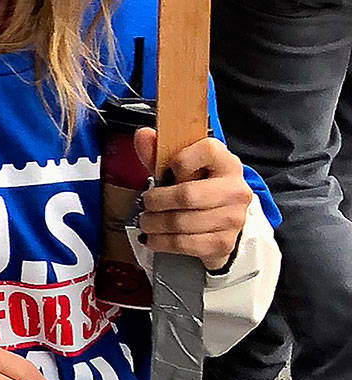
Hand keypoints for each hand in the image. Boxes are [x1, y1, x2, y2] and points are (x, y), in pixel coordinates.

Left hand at [135, 131, 252, 267]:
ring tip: (145, 221)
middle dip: (157, 201)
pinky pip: (187, 244)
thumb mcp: (177, 164)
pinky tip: (152, 239)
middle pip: (188, 195)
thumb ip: (158, 151)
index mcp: (226, 163)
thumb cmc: (196, 184)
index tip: (165, 170)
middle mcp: (236, 190)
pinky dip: (163, 242)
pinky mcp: (225, 243)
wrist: (220, 217)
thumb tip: (143, 135)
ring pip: (183, 222)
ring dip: (155, 224)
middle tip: (144, 203)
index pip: (206, 152)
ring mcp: (234, 219)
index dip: (178, 161)